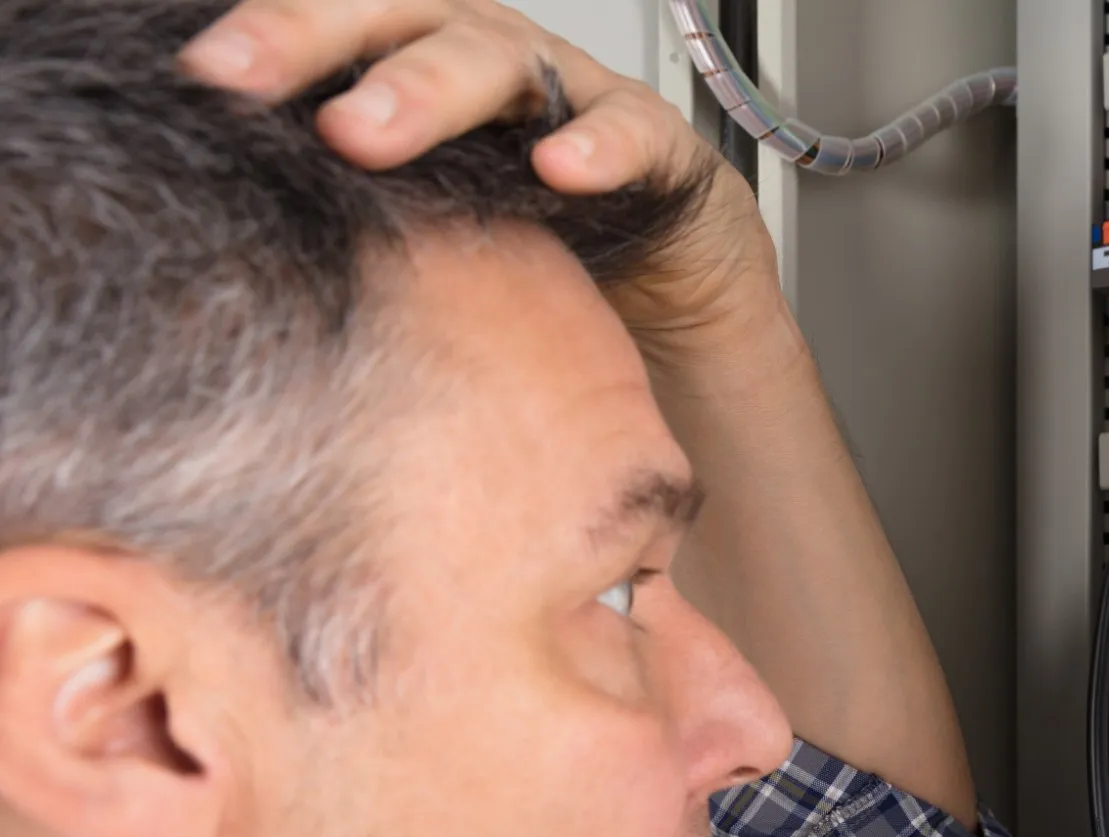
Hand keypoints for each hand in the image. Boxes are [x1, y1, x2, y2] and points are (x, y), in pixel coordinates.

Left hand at [179, 0, 780, 359]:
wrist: (674, 299)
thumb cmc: (545, 259)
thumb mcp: (429, 240)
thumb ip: (352, 219)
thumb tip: (228, 236)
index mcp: (422, 74)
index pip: (338, 32)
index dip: (271, 40)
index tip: (197, 77)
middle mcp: (493, 65)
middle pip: (400, 19)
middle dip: (319, 41)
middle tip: (246, 83)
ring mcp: (577, 95)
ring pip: (500, 60)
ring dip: (429, 88)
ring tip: (366, 134)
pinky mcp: (660, 146)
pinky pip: (630, 131)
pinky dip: (597, 145)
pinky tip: (561, 169)